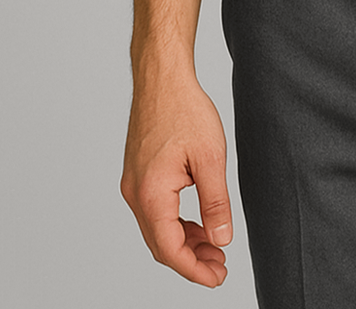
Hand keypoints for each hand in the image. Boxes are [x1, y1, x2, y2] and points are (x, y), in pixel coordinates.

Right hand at [120, 68, 232, 287]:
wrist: (162, 78)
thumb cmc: (185, 110)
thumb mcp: (210, 158)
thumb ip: (215, 203)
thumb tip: (221, 238)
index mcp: (151, 195)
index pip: (170, 250)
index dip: (195, 270)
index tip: (218, 277)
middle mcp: (136, 194)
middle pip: (160, 245)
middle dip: (191, 259)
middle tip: (221, 265)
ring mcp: (134, 184)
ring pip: (157, 229)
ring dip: (183, 242)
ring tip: (214, 246)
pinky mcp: (138, 175)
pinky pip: (155, 212)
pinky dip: (175, 223)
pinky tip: (197, 223)